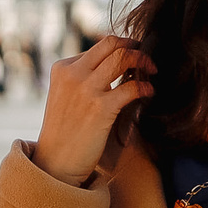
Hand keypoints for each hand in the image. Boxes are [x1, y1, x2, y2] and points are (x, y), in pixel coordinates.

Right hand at [32, 35, 150, 184]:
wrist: (56, 164)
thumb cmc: (65, 132)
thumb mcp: (65, 95)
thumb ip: (82, 78)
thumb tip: (115, 63)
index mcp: (62, 68)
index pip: (97, 47)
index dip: (119, 49)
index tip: (132, 56)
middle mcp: (72, 74)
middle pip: (111, 44)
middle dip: (134, 46)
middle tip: (145, 56)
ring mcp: (86, 90)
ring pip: (122, 58)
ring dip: (142, 60)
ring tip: (151, 69)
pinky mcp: (101, 109)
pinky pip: (131, 87)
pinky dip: (145, 87)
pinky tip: (149, 92)